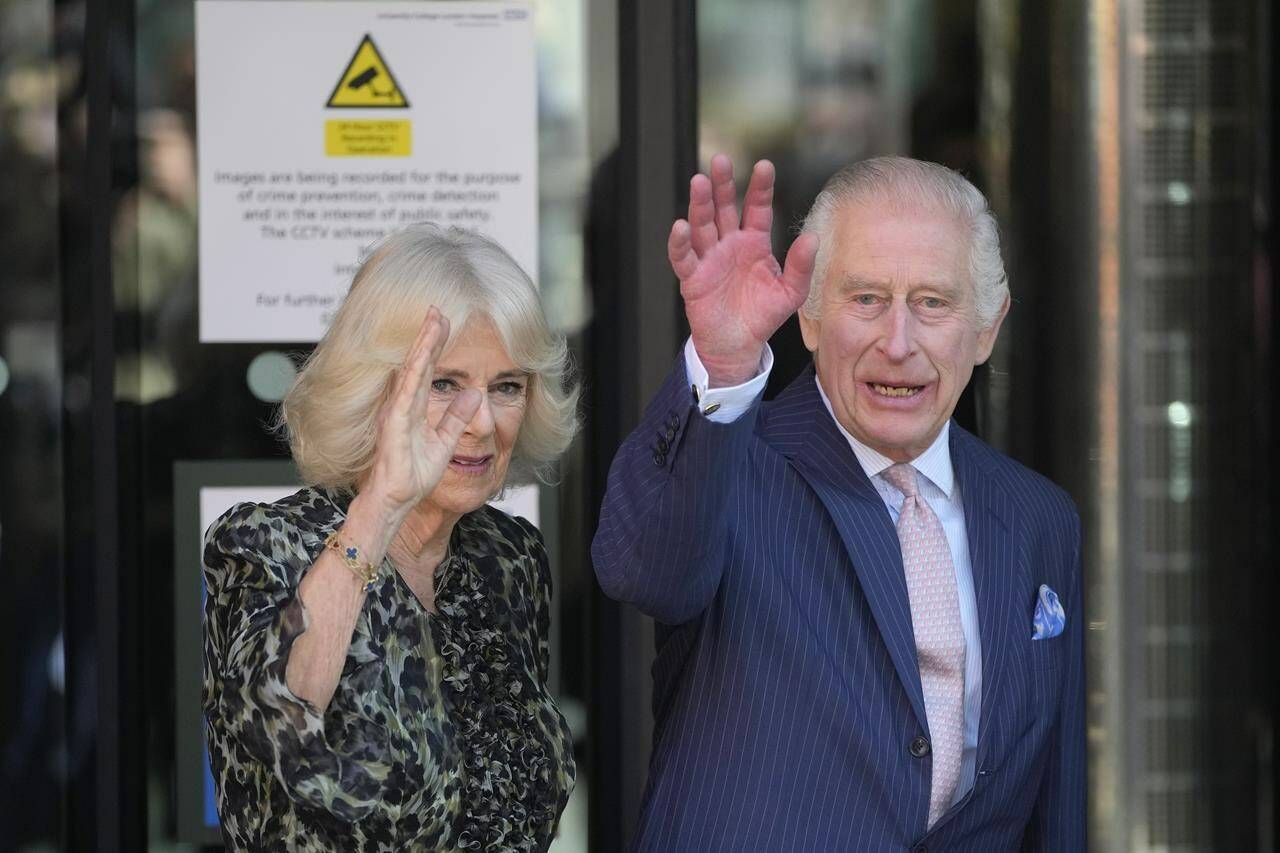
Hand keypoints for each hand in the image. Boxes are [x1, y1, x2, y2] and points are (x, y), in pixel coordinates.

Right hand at [363, 308, 481, 520]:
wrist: (396, 500)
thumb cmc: (413, 475)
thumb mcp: (445, 442)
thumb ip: (457, 418)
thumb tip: (474, 394)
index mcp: (413, 407)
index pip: (427, 370)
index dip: (434, 345)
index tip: (444, 321)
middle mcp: (401, 405)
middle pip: (417, 363)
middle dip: (428, 336)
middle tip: (437, 309)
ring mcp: (396, 413)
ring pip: (412, 372)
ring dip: (423, 346)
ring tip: (433, 322)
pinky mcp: (394, 425)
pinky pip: (406, 395)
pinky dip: (414, 374)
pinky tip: (421, 356)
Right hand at [668, 155, 817, 385]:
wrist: (738, 345)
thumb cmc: (763, 315)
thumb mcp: (791, 293)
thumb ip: (801, 266)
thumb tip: (813, 238)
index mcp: (754, 242)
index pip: (756, 208)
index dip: (760, 188)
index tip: (765, 166)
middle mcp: (729, 244)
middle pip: (723, 207)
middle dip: (722, 184)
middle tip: (721, 161)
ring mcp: (709, 258)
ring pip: (702, 225)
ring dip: (700, 204)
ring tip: (699, 182)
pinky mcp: (693, 278)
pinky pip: (684, 257)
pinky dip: (680, 242)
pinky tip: (680, 226)